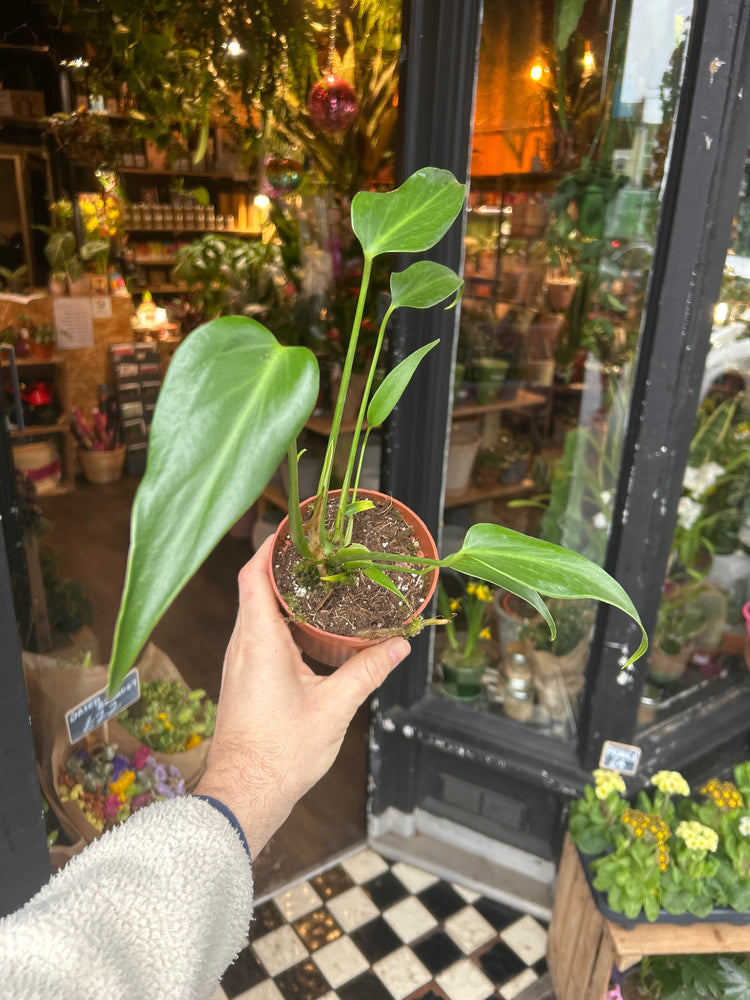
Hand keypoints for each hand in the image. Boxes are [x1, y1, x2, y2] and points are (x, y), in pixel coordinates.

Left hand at [193, 536, 410, 856]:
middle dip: (286, 566)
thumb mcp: (335, 708)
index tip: (295, 528)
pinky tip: (311, 631)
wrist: (245, 795)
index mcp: (259, 641)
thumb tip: (399, 645)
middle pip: (256, 587)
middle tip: (322, 553)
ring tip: (323, 585)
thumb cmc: (280, 755)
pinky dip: (283, 621)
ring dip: (284, 594)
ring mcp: (240, 663)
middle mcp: (243, 645)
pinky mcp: (244, 679)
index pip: (254, 575)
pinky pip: (259, 635)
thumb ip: (368, 671)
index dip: (271, 546)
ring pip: (257, 612)